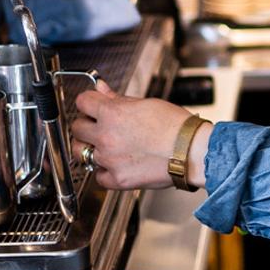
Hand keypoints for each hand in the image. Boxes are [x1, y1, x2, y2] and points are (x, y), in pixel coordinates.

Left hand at [71, 81, 209, 190]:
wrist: (192, 152)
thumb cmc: (176, 127)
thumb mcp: (145, 104)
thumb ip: (118, 99)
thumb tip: (101, 89)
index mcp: (112, 114)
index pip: (82, 102)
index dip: (88, 102)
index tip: (92, 105)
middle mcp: (106, 137)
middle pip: (76, 128)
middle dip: (86, 124)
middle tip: (99, 126)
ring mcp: (109, 159)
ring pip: (81, 152)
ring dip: (89, 147)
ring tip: (106, 146)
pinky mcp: (117, 179)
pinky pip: (97, 176)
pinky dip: (104, 171)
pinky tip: (116, 163)